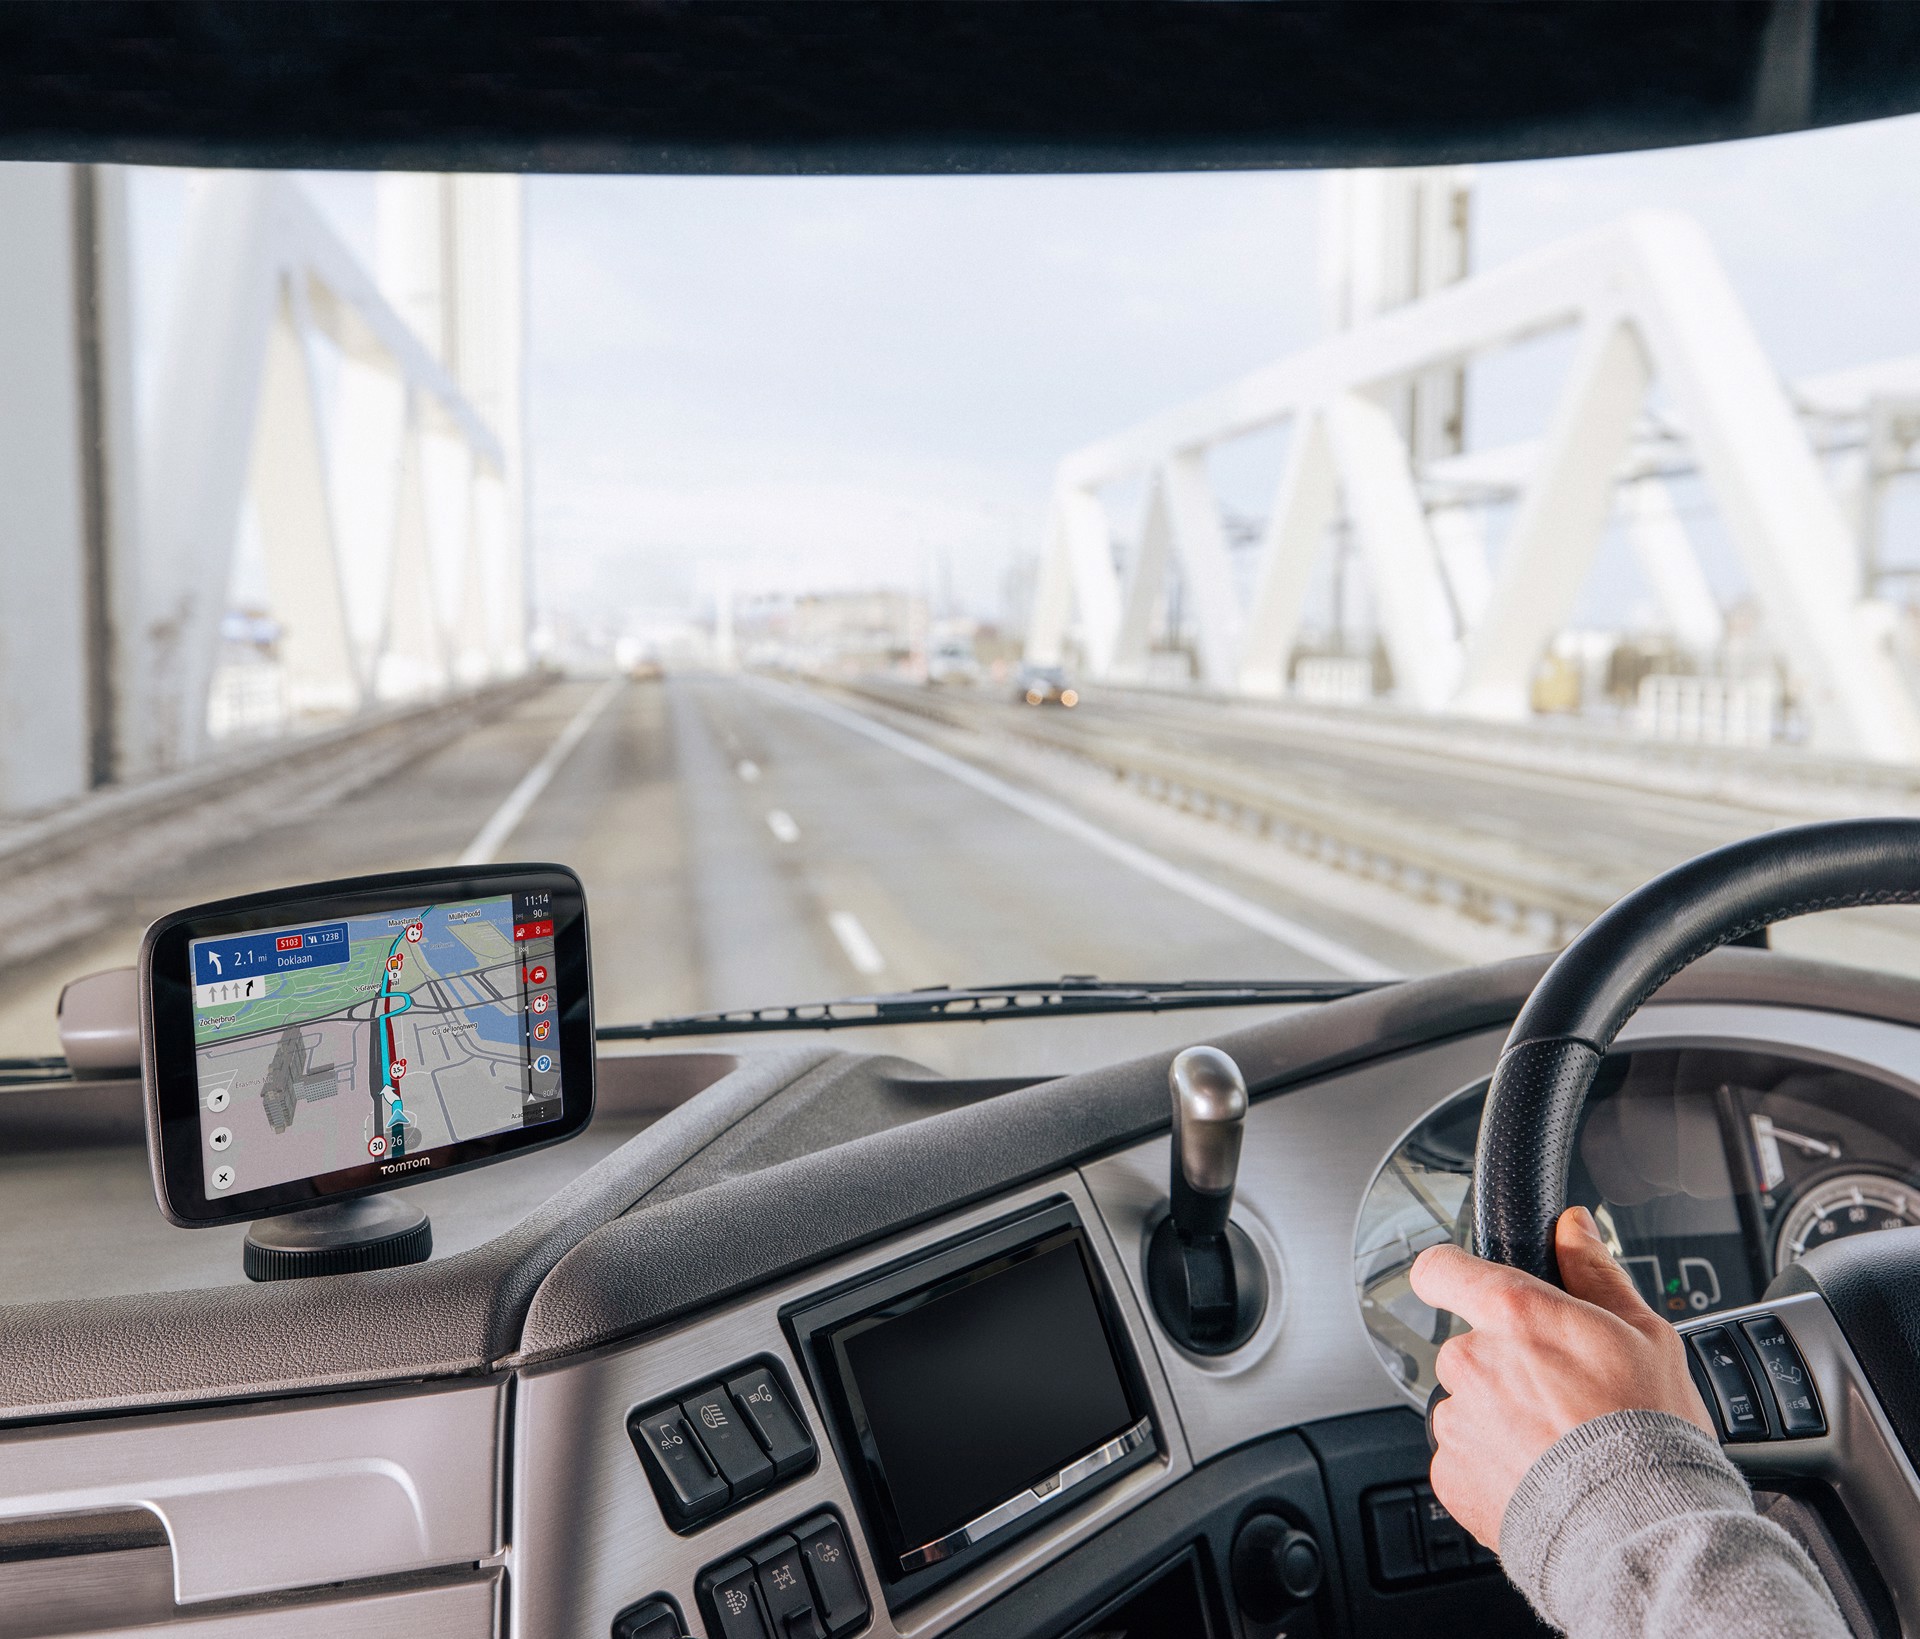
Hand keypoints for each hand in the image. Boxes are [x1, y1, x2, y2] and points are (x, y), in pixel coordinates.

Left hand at [1408, 1205, 1714, 1550]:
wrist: (1642, 1531)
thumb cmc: (1651, 1432)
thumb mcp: (1645, 1334)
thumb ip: (1595, 1272)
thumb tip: (1572, 1225)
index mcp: (1513, 1313)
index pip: (1440, 1268)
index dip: (1453, 1275)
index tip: (1468, 1288)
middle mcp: (1472, 1361)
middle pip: (1466, 1345)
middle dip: (1500, 1363)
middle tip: (1557, 1395)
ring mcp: (1457, 1421)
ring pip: (1465, 1403)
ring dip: (1496, 1417)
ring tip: (1555, 1446)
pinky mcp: (1451, 1475)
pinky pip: (1461, 1457)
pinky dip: (1490, 1465)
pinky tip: (1539, 1477)